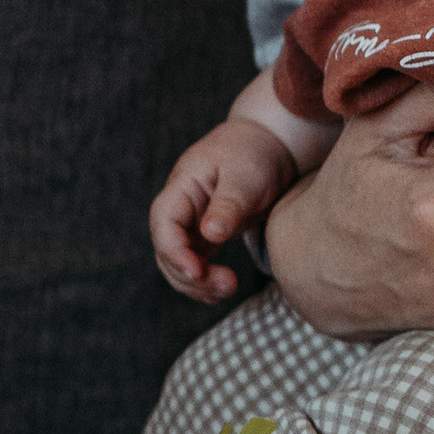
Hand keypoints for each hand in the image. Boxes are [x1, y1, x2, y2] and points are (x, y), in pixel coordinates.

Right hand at [152, 118, 298, 298]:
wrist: (270, 143)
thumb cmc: (255, 152)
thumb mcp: (245, 176)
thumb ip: (228, 204)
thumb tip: (210, 235)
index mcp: (182, 187)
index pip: (164, 224)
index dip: (174, 252)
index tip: (196, 272)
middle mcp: (181, 207)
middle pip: (167, 249)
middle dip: (189, 275)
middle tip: (225, 285)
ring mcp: (192, 222)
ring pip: (179, 261)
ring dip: (197, 283)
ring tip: (227, 289)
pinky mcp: (206, 234)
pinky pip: (196, 263)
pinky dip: (205, 280)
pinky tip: (222, 290)